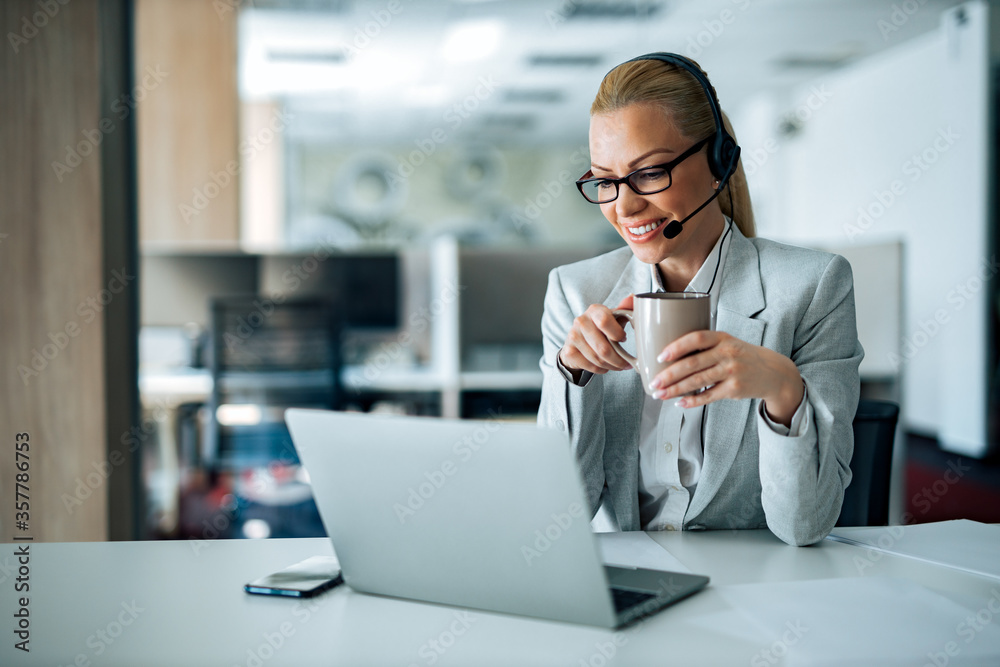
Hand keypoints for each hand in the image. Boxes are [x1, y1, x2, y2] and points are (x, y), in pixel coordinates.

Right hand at [558, 295, 633, 374]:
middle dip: (618, 359)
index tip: (623, 338)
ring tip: (618, 365)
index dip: (617, 334)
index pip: (605, 321)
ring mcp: (573, 336)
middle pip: (603, 348)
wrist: (578, 339)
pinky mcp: (569, 351)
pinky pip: (590, 366)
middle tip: (626, 363)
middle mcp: (581, 321)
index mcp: (594, 310)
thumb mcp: (613, 317)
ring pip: (597, 359)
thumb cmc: (601, 327)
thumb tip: (633, 297)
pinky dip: (601, 370)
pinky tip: (605, 366)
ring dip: (612, 366)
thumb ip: (624, 309)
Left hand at [647, 330, 803, 425]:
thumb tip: (669, 354)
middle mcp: (727, 353)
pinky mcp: (734, 389)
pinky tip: (679, 403)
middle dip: (669, 375)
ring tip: (660, 394)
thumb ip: (704, 345)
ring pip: (697, 382)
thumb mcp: (727, 343)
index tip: (660, 356)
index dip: (677, 347)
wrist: (773, 372)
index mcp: (722, 338)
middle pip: (693, 364)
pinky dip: (692, 401)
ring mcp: (732, 372)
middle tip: (653, 382)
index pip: (696, 338)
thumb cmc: (741, 355)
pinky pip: (708, 396)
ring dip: (675, 390)